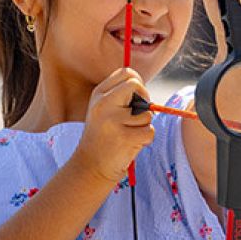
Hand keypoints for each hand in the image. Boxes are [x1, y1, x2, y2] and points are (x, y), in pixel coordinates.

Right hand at [71, 68, 154, 185]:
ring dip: (143, 125)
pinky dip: (145, 139)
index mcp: (99, 94)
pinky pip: (150, 131)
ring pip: (147, 113)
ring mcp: (113, 121)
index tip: (135, 99)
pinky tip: (130, 144)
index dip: (137, 84)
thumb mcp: (104, 110)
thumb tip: (144, 88)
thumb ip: (121, 96)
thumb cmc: (104, 136)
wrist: (90, 166)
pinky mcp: (124, 138)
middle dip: (144, 101)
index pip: (127, 73)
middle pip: (137, 86)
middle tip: (136, 117)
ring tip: (127, 134)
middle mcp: (103, 104)